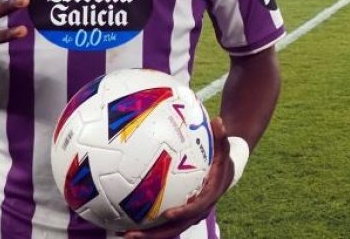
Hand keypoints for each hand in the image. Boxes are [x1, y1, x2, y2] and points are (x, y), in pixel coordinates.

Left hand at [124, 116, 233, 238]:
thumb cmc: (221, 160)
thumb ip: (221, 137)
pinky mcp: (181, 216)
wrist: (226, 175)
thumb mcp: (223, 148)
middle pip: (177, 227)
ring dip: (148, 235)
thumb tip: (219, 121)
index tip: (168, 214)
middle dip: (156, 234)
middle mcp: (198, 211)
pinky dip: (148, 227)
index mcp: (208, 197)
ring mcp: (188, 216)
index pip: (196, 208)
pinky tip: (126, 224)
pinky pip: (164, 224)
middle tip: (133, 234)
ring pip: (168, 230)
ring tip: (123, 234)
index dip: (183, 213)